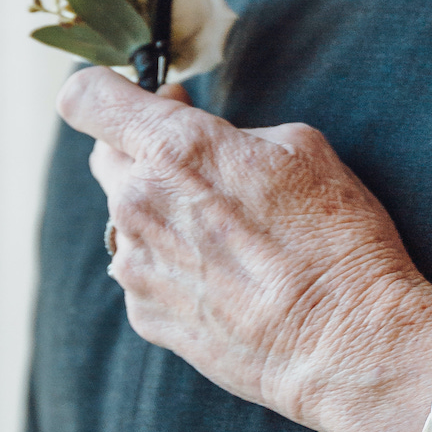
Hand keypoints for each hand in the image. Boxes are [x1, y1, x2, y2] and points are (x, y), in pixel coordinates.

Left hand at [58, 68, 431, 431]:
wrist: (344, 340)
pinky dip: (178, 269)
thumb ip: (236, 135)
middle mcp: (138, 203)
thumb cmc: (336, 240)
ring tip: (231, 240)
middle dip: (146, 153)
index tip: (147, 100)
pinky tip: (230, 282)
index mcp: (175, 149)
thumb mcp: (304, 149)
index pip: (88, 98)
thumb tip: (216, 142)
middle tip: (205, 168)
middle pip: (106, 157)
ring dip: (166, 216)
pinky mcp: (145, 314)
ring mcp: (135, 264)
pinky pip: (147, 273)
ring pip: (128, 220)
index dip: (110, 91)